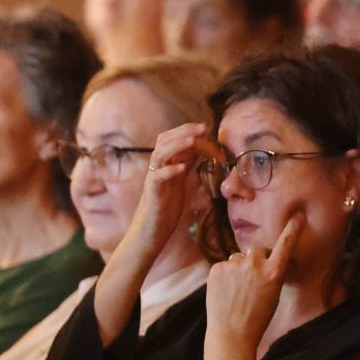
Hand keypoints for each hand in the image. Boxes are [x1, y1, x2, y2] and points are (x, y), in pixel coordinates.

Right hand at [121, 123, 210, 257]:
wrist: (151, 232)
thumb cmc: (166, 208)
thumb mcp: (180, 182)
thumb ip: (187, 164)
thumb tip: (201, 148)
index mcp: (166, 164)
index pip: (174, 139)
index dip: (190, 132)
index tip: (209, 129)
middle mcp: (158, 168)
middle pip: (165, 140)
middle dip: (185, 131)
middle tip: (205, 127)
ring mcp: (153, 179)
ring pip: (159, 154)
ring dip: (176, 145)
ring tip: (192, 141)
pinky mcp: (152, 194)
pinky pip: (157, 178)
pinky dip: (169, 171)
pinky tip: (183, 168)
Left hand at [204, 212, 300, 359]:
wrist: (231, 333)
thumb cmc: (257, 318)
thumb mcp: (273, 294)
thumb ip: (270, 273)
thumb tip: (261, 260)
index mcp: (274, 272)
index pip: (285, 243)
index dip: (292, 228)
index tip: (297, 215)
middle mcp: (255, 263)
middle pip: (257, 250)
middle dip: (256, 260)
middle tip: (251, 282)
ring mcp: (234, 265)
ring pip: (239, 259)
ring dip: (239, 269)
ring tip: (236, 292)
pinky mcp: (217, 268)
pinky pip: (224, 266)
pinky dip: (225, 276)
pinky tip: (225, 293)